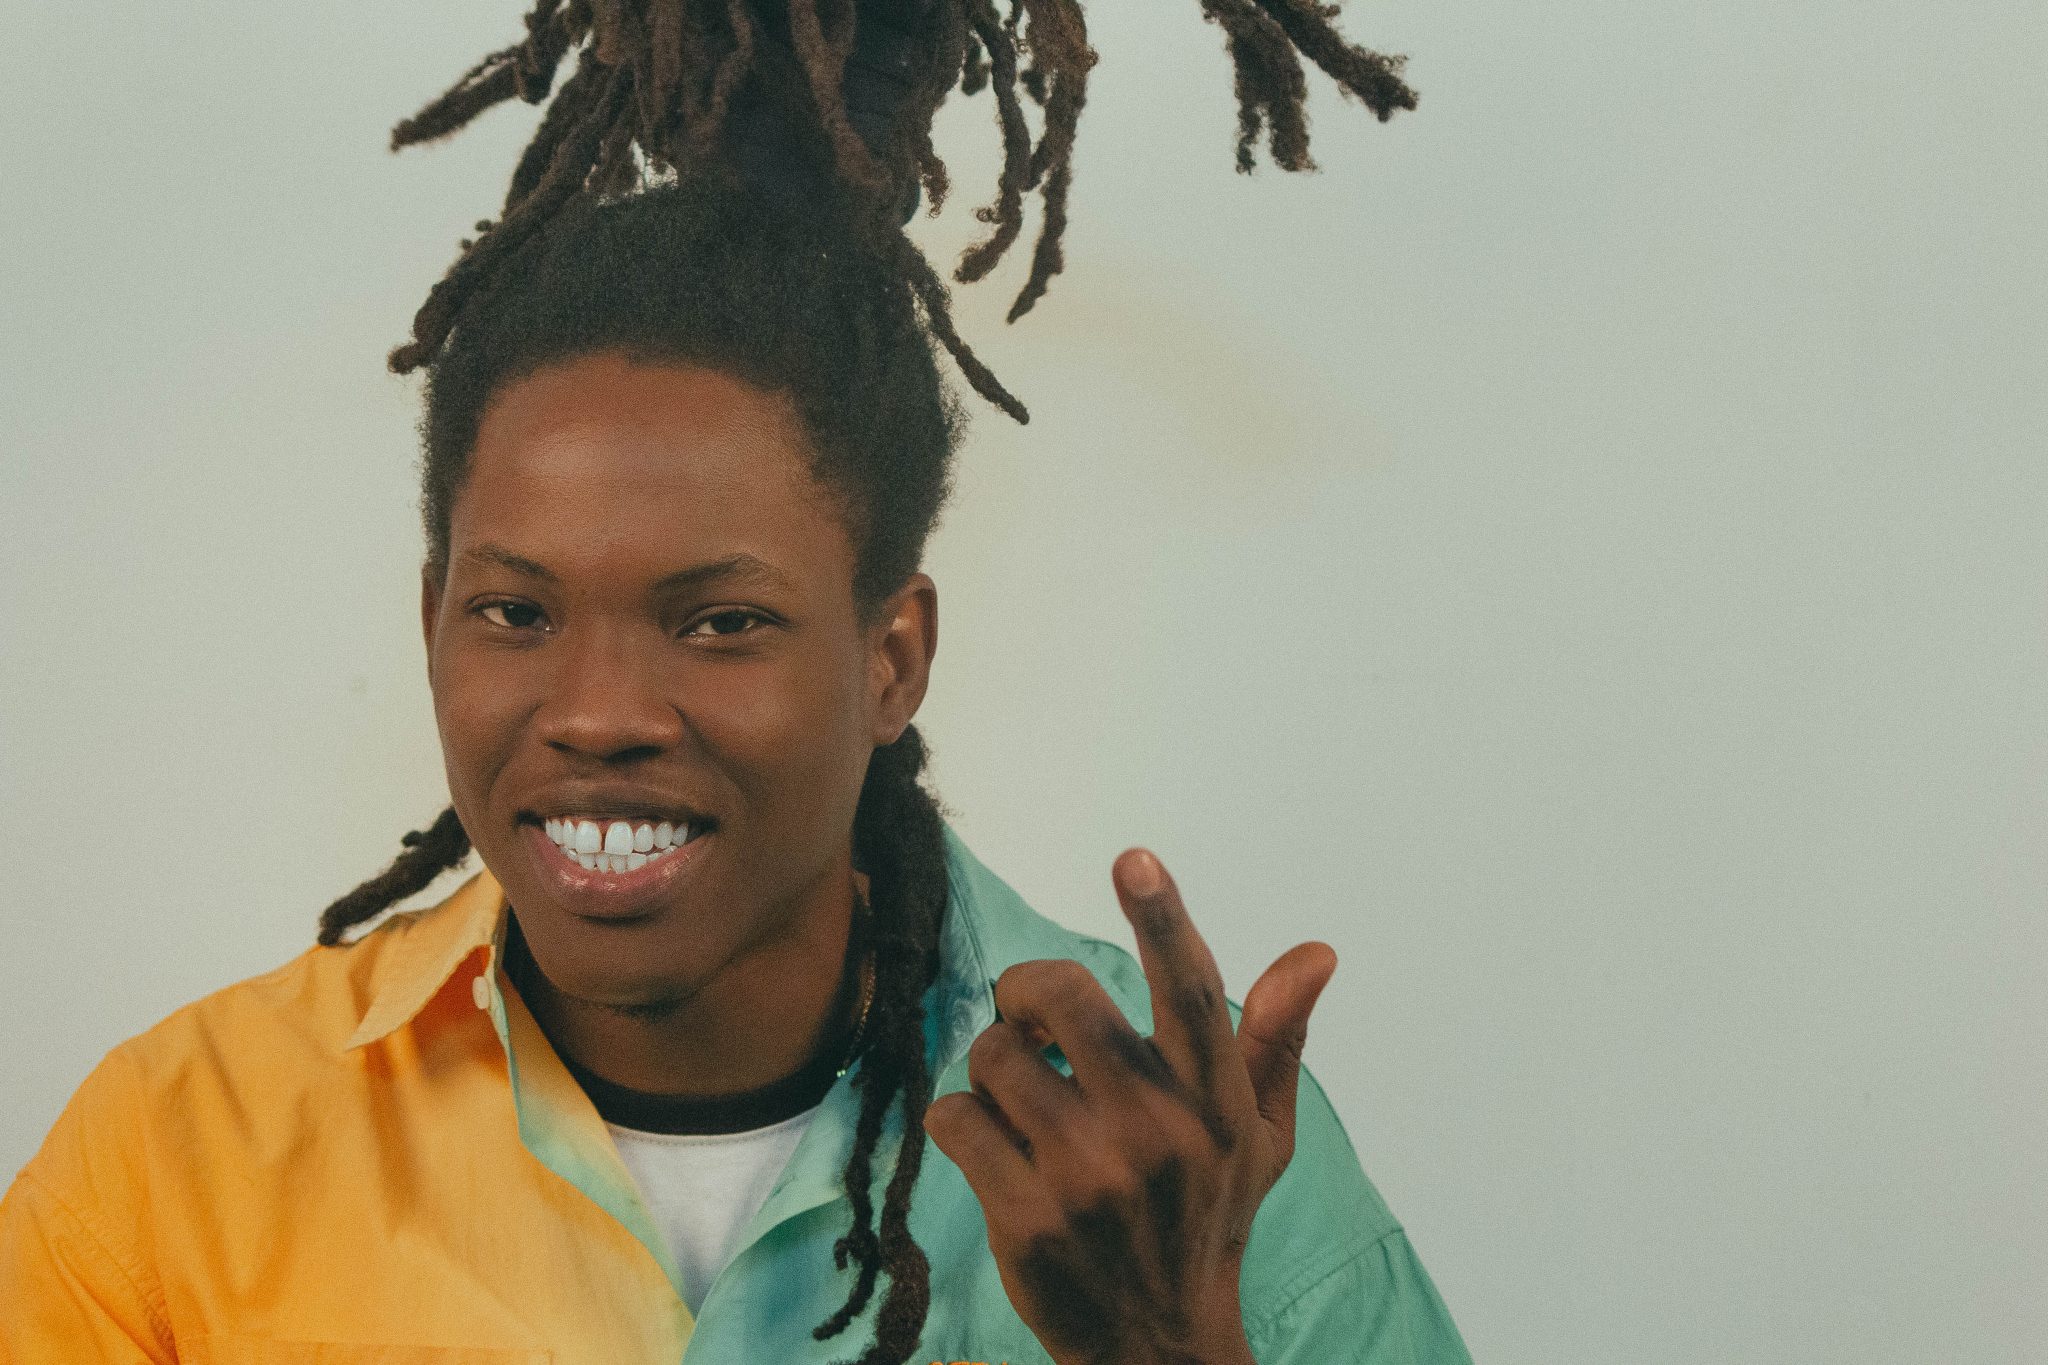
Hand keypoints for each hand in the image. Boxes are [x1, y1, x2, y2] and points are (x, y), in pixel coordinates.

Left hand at [923, 848, 1338, 1364]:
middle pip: (1061, 997)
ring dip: (991, 1071)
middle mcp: (1158, 1133)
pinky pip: (956, 1118)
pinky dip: (960, 1122)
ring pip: (993, 1056)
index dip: (1162, 919)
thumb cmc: (1205, 1217)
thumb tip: (1318, 952)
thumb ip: (1273, 1038)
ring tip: (1019, 1106)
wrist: (1157, 1343)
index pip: (1193, 993)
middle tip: (1029, 1019)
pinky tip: (991, 1150)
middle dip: (1025, 992)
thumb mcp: (1257, 1135)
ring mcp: (1089, 1178)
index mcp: (1216, 1103)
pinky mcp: (1026, 1217)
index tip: (1134, 859)